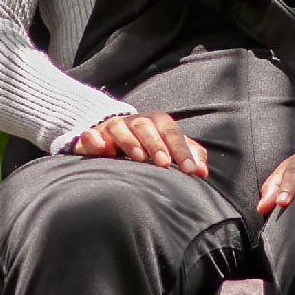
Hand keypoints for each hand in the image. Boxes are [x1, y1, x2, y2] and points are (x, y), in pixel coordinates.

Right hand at [70, 111, 212, 178]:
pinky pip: (91, 135)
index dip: (182, 150)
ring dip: (130, 142)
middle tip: (163, 163)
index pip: (172, 133)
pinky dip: (95, 140)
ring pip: (120, 128)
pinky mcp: (93, 136)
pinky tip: (102, 150)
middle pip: (147, 127)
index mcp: (157, 123)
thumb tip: (203, 172)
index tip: (191, 171)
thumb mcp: (169, 148)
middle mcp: (135, 122)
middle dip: (156, 144)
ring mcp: (112, 127)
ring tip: (138, 158)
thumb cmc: (147, 145)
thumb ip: (188, 155)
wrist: (111, 137)